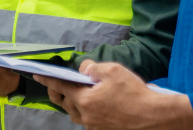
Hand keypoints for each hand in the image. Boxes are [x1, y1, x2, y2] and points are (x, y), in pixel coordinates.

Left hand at [36, 61, 192, 129]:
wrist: (155, 118)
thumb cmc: (136, 94)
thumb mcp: (114, 71)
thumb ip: (93, 68)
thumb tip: (83, 70)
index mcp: (85, 100)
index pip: (60, 86)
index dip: (47, 79)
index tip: (37, 74)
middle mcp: (86, 116)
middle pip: (65, 103)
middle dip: (61, 92)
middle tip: (61, 83)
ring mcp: (94, 126)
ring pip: (75, 114)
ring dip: (75, 103)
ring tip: (81, 93)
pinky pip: (88, 121)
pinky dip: (87, 111)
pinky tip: (97, 105)